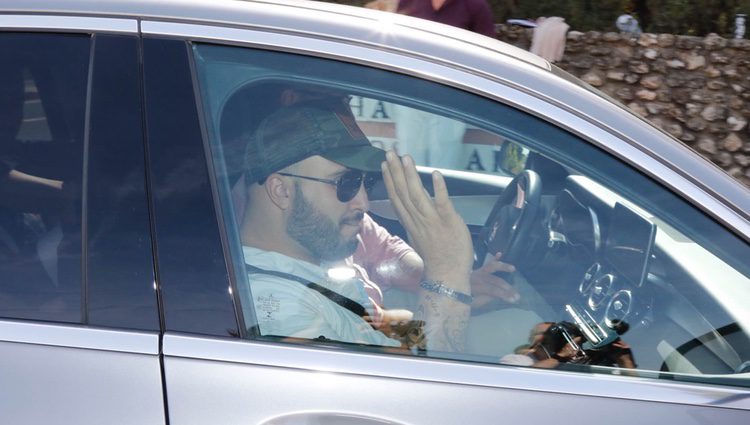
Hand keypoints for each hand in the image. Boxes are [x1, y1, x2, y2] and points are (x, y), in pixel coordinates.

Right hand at [381, 152, 472, 288]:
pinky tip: (435, 174)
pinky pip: (442, 203)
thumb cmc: (436, 257)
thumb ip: (414, 220)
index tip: (385, 164)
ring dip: (411, 175)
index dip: (390, 180)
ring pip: (417, 195)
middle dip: (396, 171)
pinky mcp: (449, 222)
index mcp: (410, 222)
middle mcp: (418, 220)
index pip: (396, 198)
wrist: (447, 275)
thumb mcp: (419, 237)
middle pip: (403, 193)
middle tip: (390, 152)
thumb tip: (410, 208)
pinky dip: (438, 188)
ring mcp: (433, 221)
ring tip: (406, 158)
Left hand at [470, 252, 519, 307]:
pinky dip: (494, 258)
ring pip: (491, 267)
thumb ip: (484, 299)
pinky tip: (500, 254)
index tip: (513, 299)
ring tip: (513, 268)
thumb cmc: (465, 298)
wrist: (455, 287)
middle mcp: (477, 277)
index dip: (503, 295)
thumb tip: (497, 296)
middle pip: (495, 280)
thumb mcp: (473, 302)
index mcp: (475, 287)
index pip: (492, 290)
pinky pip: (487, 262)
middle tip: (517, 295)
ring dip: (503, 267)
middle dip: (507, 288)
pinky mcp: (480, 268)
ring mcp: (478, 271)